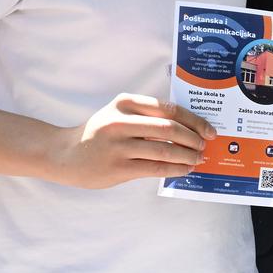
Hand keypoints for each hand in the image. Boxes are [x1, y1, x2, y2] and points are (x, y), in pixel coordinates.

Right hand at [50, 93, 215, 188]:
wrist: (64, 154)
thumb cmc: (99, 133)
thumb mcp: (119, 114)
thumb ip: (147, 116)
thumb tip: (188, 129)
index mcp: (125, 103)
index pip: (168, 109)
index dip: (193, 120)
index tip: (208, 129)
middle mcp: (120, 121)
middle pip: (169, 128)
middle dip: (193, 138)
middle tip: (204, 145)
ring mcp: (118, 146)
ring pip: (165, 150)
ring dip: (187, 156)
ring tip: (198, 159)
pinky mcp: (118, 168)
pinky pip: (155, 168)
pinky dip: (175, 169)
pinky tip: (185, 169)